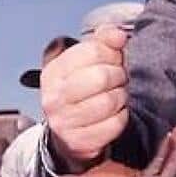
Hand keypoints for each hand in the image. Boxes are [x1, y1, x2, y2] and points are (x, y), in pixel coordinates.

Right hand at [41, 26, 129, 165]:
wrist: (67, 135)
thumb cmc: (80, 93)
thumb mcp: (83, 63)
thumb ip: (102, 42)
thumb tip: (118, 34)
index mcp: (54, 72)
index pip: (92, 51)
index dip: (112, 53)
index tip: (114, 59)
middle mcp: (54, 97)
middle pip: (102, 77)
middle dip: (119, 76)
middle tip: (118, 79)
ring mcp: (64, 121)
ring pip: (110, 101)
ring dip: (121, 97)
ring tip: (116, 96)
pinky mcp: (79, 142)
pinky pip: (115, 124)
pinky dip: (121, 117)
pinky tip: (115, 114)